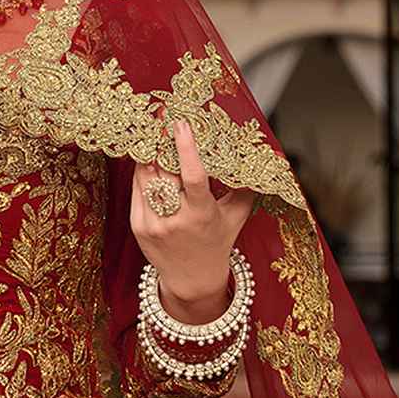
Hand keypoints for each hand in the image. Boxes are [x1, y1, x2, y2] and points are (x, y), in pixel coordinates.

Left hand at [130, 117, 254, 321]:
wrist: (191, 279)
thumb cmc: (218, 241)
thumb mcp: (237, 215)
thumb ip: (246, 186)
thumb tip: (262, 155)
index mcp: (202, 214)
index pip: (193, 176)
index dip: (185, 148)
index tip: (180, 123)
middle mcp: (175, 219)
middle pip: (164, 171)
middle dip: (163, 143)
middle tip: (164, 118)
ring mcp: (153, 223)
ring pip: (146, 177)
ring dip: (150, 153)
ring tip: (155, 132)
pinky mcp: (138, 226)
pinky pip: (136, 189)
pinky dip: (142, 171)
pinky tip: (149, 158)